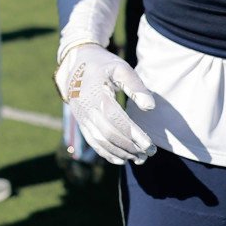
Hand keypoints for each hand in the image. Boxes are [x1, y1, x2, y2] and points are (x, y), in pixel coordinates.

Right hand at [55, 43, 155, 164]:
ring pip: (100, 141)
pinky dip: (106, 154)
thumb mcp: (120, 68)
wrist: (75, 64)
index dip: (134, 135)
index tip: (151, 146)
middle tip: (150, 153)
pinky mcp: (81, 122)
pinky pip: (92, 142)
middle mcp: (86, 108)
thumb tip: (150, 107)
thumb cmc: (103, 65)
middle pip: (109, 134)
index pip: (116, 120)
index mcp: (96, 94)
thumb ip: (136, 86)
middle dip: (131, 147)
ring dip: (121, 153)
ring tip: (139, 158)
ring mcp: (81, 116)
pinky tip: (121, 160)